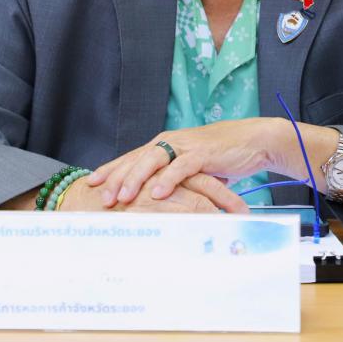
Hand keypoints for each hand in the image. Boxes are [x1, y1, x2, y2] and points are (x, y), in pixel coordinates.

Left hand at [86, 120, 280, 207]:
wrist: (252, 141)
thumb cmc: (220, 157)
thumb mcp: (190, 169)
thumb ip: (172, 179)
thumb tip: (153, 200)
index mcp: (163, 145)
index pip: (131, 158)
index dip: (111, 170)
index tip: (90, 184)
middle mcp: (170, 142)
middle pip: (136, 159)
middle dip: (116, 179)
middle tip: (101, 197)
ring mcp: (185, 146)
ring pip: (153, 161)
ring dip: (136, 179)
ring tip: (122, 197)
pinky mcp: (203, 154)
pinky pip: (181, 167)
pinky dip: (168, 179)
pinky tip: (157, 192)